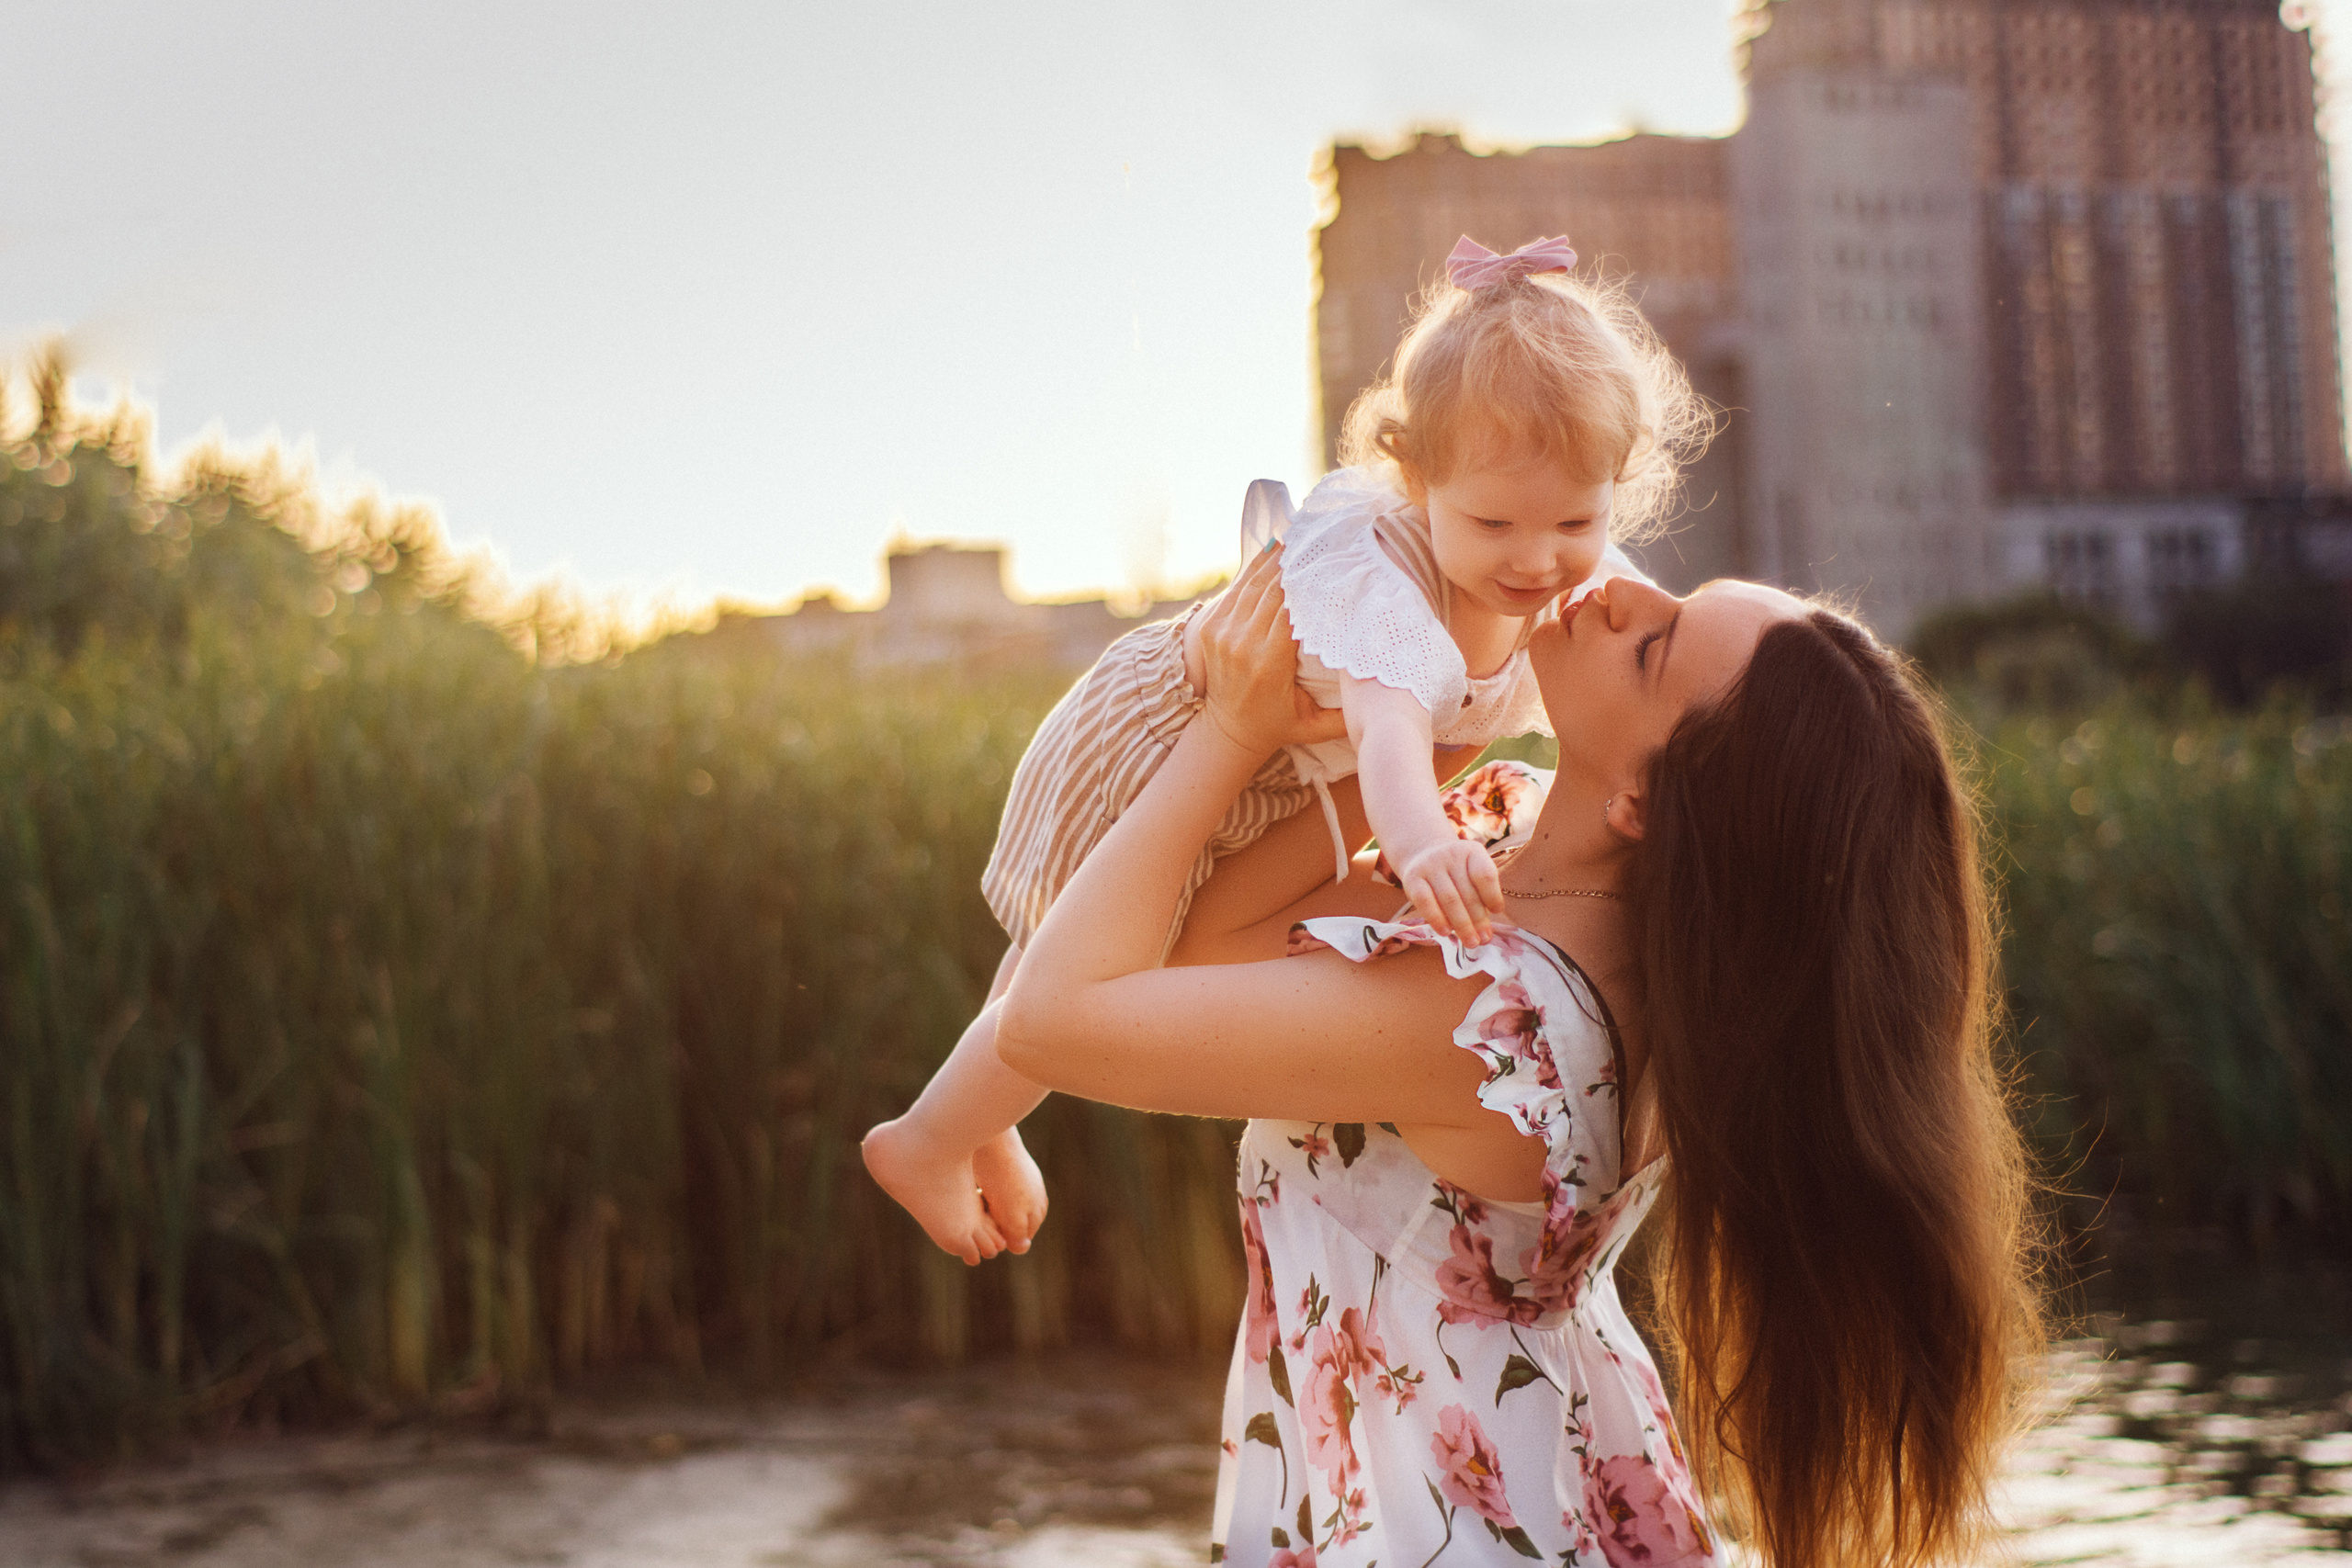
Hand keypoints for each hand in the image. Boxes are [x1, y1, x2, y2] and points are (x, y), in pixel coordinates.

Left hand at [1196, 546, 1347, 758]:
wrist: (1228, 732)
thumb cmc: (1279, 727)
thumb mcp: (1314, 727)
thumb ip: (1347, 717)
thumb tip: (1390, 702)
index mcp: (1267, 663)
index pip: (1291, 610)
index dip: (1311, 584)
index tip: (1334, 563)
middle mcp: (1242, 643)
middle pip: (1274, 590)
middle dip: (1298, 564)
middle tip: (1325, 538)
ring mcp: (1223, 632)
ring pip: (1254, 583)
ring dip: (1278, 559)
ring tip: (1303, 536)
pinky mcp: (1211, 626)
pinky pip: (1237, 588)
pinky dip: (1256, 567)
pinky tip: (1276, 549)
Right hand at [1396, 836, 1504, 944]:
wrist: (1423, 854)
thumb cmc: (1456, 872)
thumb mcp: (1472, 872)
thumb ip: (1481, 895)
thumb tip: (1484, 932)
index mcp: (1472, 851)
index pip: (1485, 874)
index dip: (1493, 895)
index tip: (1496, 911)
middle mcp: (1451, 854)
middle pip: (1467, 892)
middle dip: (1478, 919)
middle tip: (1484, 939)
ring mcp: (1430, 865)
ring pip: (1449, 899)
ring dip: (1462, 925)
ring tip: (1471, 942)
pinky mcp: (1412, 878)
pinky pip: (1425, 902)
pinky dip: (1437, 919)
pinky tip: (1446, 932)